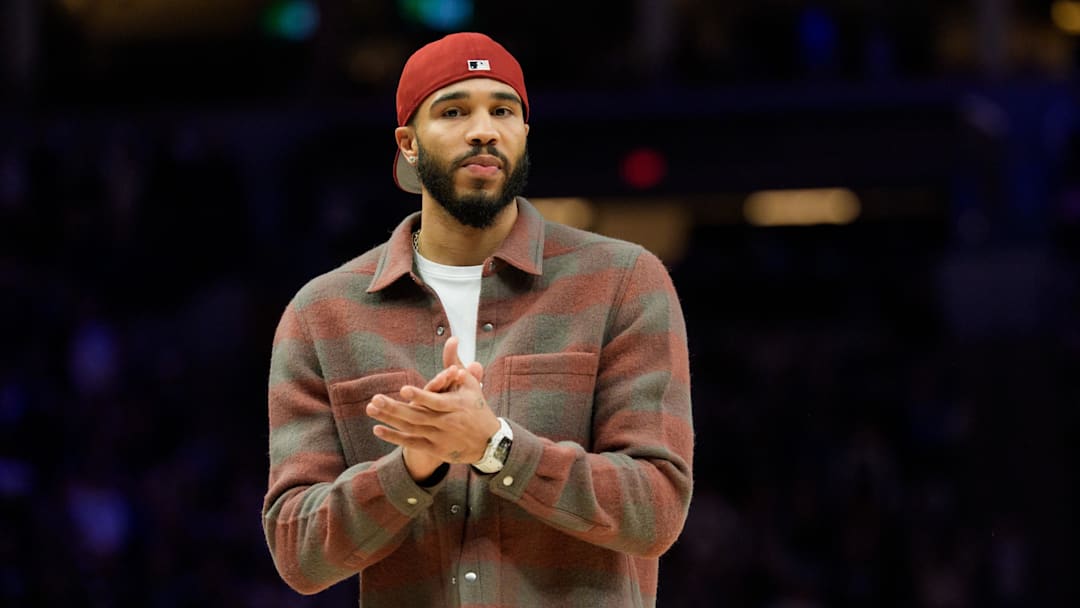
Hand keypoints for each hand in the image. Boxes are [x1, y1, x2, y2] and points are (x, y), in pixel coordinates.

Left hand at [368, 337, 494, 478]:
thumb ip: (455, 362)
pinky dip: (395, 437)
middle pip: (418, 416)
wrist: (489, 442)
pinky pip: (412, 443)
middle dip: (395, 409)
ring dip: (390, 420)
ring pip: (411, 429)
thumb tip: (452, 338)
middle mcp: (447, 422)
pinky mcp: (435, 449)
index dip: (421, 396)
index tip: (404, 389)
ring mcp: (440, 437)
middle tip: (375, 399)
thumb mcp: (469, 383)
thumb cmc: (476, 407)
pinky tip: (377, 429)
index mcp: (457, 405)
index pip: (436, 401)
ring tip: (371, 409)